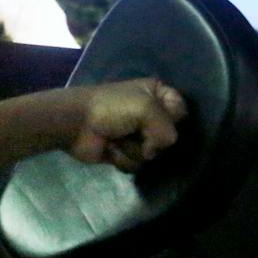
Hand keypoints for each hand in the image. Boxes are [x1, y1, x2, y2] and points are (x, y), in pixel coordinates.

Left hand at [67, 78, 186, 171]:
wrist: (74, 124)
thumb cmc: (110, 109)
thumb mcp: (146, 108)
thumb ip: (167, 129)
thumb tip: (158, 150)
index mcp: (157, 94)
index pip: (182, 112)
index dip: (172, 120)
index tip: (158, 118)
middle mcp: (150, 113)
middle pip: (169, 137)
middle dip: (151, 139)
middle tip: (135, 131)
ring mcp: (137, 134)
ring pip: (153, 154)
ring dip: (134, 149)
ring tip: (117, 139)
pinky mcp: (124, 152)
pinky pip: (137, 164)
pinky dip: (123, 158)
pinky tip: (110, 149)